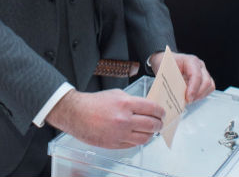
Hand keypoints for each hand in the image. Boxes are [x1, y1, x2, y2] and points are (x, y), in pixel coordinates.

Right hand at [46, 89, 164, 149]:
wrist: (76, 114)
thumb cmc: (94, 103)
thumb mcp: (116, 94)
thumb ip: (132, 101)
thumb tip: (146, 108)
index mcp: (125, 104)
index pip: (152, 109)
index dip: (161, 112)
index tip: (162, 113)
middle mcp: (124, 120)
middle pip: (152, 125)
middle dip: (159, 124)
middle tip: (159, 122)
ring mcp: (120, 133)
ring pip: (145, 138)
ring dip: (150, 134)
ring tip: (149, 130)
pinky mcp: (115, 144)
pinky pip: (133, 144)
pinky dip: (138, 140)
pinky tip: (137, 135)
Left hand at [147, 51, 214, 103]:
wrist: (164, 60)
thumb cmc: (164, 64)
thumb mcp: (164, 71)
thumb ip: (170, 82)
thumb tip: (172, 96)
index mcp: (190, 61)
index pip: (196, 75)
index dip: (193, 89)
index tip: (188, 98)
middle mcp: (199, 66)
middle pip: (206, 82)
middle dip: (198, 94)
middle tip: (187, 101)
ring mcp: (203, 72)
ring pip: (210, 86)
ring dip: (200, 96)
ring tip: (188, 100)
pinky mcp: (203, 79)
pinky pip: (207, 89)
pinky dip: (200, 95)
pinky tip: (190, 97)